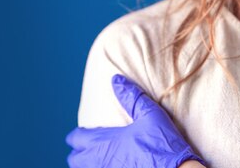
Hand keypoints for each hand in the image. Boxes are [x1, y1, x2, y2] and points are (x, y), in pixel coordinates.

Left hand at [66, 74, 205, 167]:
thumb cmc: (164, 145)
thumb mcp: (151, 115)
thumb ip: (131, 97)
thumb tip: (116, 80)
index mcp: (105, 143)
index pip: (77, 139)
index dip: (76, 136)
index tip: (79, 134)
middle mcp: (102, 162)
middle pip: (75, 160)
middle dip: (77, 153)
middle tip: (84, 149)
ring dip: (86, 165)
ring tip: (95, 160)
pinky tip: (109, 167)